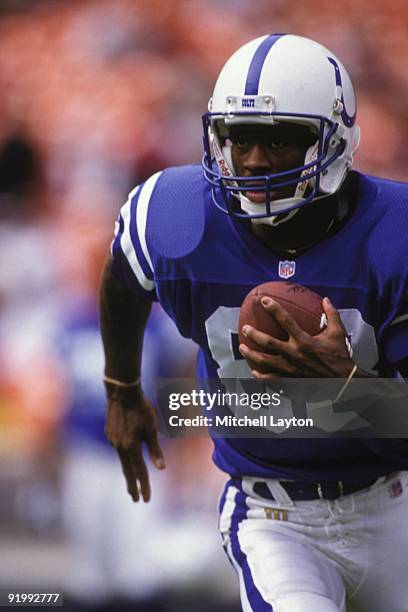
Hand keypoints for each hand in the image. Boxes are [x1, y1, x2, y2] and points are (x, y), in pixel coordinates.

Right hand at [105, 388, 164, 501]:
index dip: (144, 486)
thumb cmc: (141, 409)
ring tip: (131, 485)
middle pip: (128, 471)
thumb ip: (155, 450)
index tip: (147, 500)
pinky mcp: (110, 434)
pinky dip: (124, 460)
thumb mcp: (151, 428)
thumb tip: (161, 468)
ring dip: (128, 474)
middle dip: (133, 486)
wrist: (121, 392)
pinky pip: (118, 451)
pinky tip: (126, 460)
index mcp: (131, 447)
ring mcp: (113, 440)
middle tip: (136, 499)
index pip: (140, 472)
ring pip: (122, 462)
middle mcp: (120, 447)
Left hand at [239, 297, 354, 378]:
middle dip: (254, 335)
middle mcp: (295, 354)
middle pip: (269, 343)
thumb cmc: (339, 356)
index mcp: (305, 341)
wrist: (343, 381)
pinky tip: (254, 372)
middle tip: (246, 328)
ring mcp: (291, 369)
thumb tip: (325, 299)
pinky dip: (261, 376)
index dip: (274, 309)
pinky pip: (272, 379)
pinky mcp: (291, 380)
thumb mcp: (338, 332)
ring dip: (251, 355)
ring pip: (265, 362)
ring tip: (242, 348)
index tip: (264, 300)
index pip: (285, 321)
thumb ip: (331, 314)